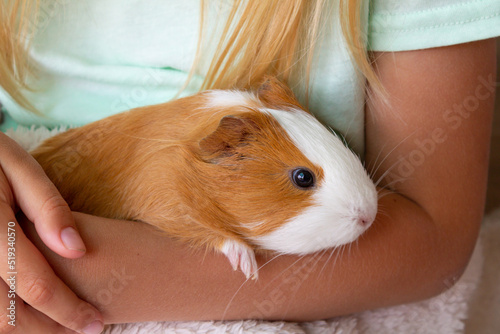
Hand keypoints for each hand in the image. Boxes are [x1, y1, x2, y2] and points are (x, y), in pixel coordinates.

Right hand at [0, 133, 102, 332]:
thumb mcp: (19, 168)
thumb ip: (47, 207)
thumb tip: (77, 249)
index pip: (33, 284)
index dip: (67, 309)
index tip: (95, 322)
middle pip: (5, 315)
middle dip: (49, 328)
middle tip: (83, 328)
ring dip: (28, 328)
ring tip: (62, 323)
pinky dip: (9, 313)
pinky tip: (35, 310)